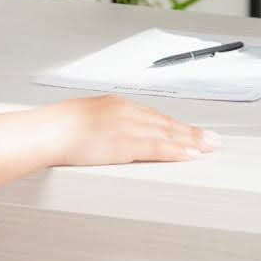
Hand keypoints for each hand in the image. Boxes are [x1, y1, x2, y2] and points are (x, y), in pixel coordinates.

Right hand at [46, 95, 218, 165]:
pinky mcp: (125, 142)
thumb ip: (102, 126)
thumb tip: (106, 136)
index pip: (154, 116)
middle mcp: (126, 111)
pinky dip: (176, 151)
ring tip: (209, 147)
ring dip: (191, 141)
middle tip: (213, 139)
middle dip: (191, 132)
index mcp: (117, 105)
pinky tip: (190, 155)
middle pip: (166, 122)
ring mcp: (127, 126)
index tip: (192, 131)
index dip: (175, 126)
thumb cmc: (57, 129)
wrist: (46, 131)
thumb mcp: (84, 119)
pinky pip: (157, 147)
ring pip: (166, 133)